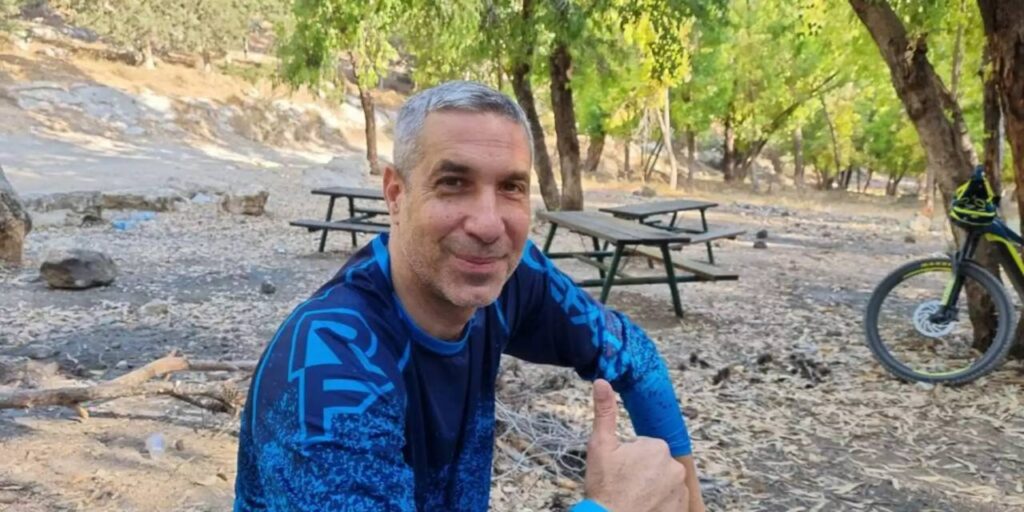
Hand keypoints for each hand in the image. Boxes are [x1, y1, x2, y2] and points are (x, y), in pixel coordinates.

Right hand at [582, 379, 688, 511]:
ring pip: (664, 482)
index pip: (645, 448)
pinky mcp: (681, 508)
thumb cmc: (605, 486)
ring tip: (633, 498)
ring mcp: (680, 490)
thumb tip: (602, 381)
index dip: (629, 459)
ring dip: (652, 488)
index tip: (619, 470)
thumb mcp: (600, 445)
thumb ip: (605, 412)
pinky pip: (671, 501)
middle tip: (625, 485)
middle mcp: (674, 466)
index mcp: (656, 447)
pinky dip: (660, 504)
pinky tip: (644, 507)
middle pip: (656, 465)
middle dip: (643, 472)